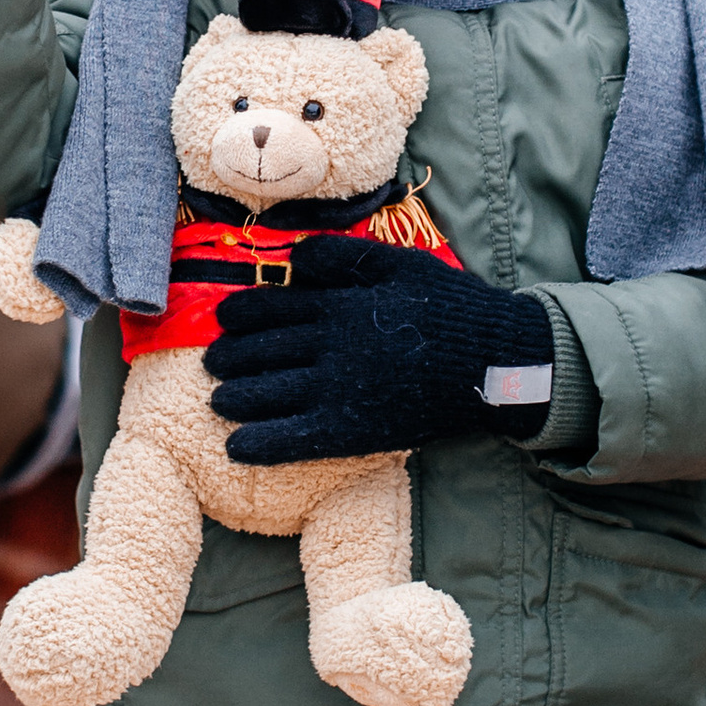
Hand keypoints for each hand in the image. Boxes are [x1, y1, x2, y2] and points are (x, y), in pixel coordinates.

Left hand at [208, 229, 555, 465]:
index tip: (223, 318)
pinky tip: (236, 448)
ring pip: (268, 394)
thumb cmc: (450, 309)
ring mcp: (339, 391)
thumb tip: (295, 258)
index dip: (241, 313)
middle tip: (211, 362)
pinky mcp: (352, 431)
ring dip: (235, 398)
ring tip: (218, 400)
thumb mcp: (400, 264)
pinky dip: (259, 445)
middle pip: (263, 351)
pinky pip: (293, 440)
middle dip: (229, 357)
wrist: (494, 362)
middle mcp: (330, 347)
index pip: (273, 306)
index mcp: (340, 304)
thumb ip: (344, 257)